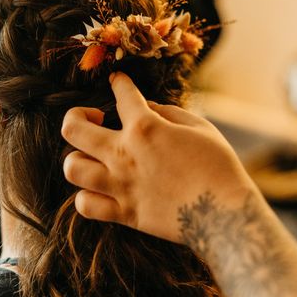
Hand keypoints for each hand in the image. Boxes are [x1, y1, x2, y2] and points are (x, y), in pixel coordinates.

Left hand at [61, 72, 254, 243]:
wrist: (224, 215)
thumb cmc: (218, 166)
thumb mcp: (199, 127)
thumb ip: (168, 112)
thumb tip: (148, 107)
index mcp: (145, 128)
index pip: (121, 94)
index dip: (119, 82)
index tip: (118, 81)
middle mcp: (124, 154)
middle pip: (72, 129)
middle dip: (76, 115)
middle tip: (93, 119)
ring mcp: (120, 185)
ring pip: (72, 167)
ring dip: (78, 157)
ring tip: (93, 156)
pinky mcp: (124, 213)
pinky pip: (85, 205)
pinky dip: (86, 196)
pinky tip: (99, 189)